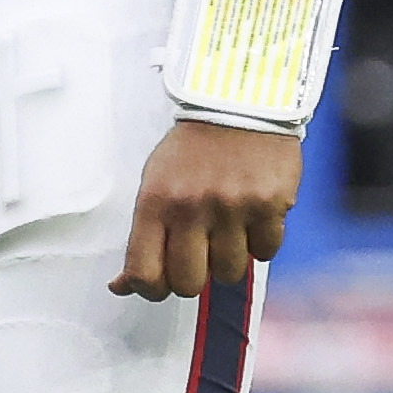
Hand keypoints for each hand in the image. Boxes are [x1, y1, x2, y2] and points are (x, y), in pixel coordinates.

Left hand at [112, 119, 296, 299]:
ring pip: (229, 273)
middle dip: (193, 276)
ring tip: (228, 226)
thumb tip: (123, 285)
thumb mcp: (156, 183)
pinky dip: (261, 241)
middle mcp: (192, 207)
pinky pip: (266, 252)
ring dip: (229, 257)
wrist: (239, 102)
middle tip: (199, 253)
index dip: (151, 290)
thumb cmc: (194, 148)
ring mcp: (233, 207)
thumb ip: (142, 236)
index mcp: (156, 201)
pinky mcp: (269, 204)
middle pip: (188, 284)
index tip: (158, 284)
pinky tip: (253, 216)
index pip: (144, 274)